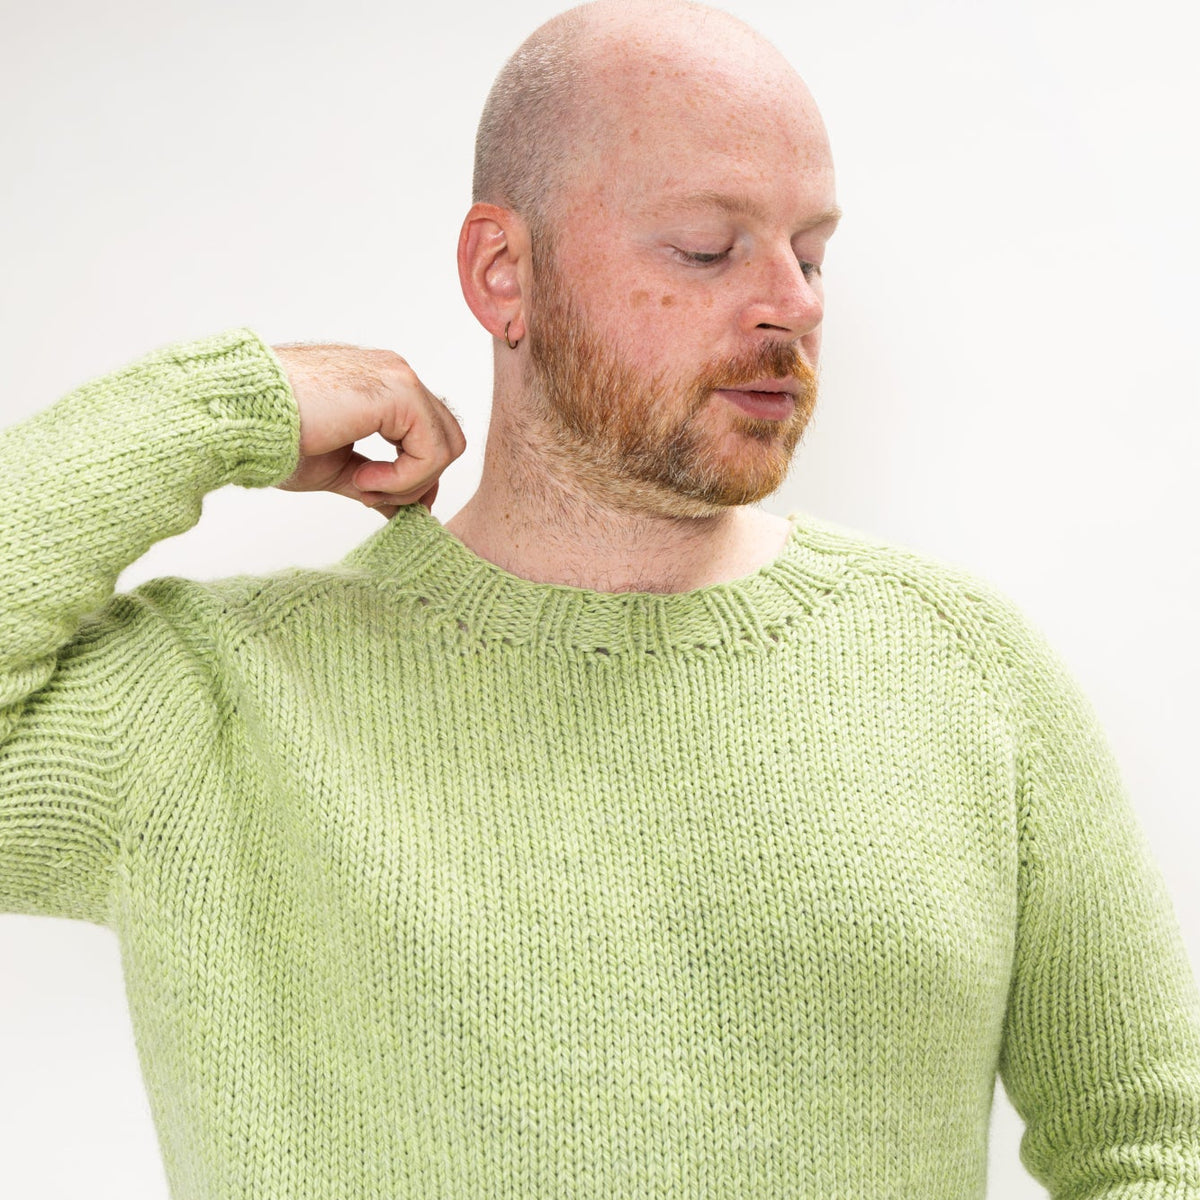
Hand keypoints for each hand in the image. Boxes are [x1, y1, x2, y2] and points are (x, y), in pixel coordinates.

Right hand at [269, 342, 465, 519]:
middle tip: (370, 494)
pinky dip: (405, 477)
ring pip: (446, 447)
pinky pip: (433, 450)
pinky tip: (362, 477)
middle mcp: (396, 375)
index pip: (430, 435)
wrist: (241, 418)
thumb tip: (407, 511)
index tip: (387, 502)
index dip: (419, 477)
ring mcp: (400, 378)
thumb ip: (378, 484)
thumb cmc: (274, 436)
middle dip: (418, 482)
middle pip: (447, 440)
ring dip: (409, 483)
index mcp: (382, 388)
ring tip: (362, 485)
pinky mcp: (400, 390)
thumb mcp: (338, 469)